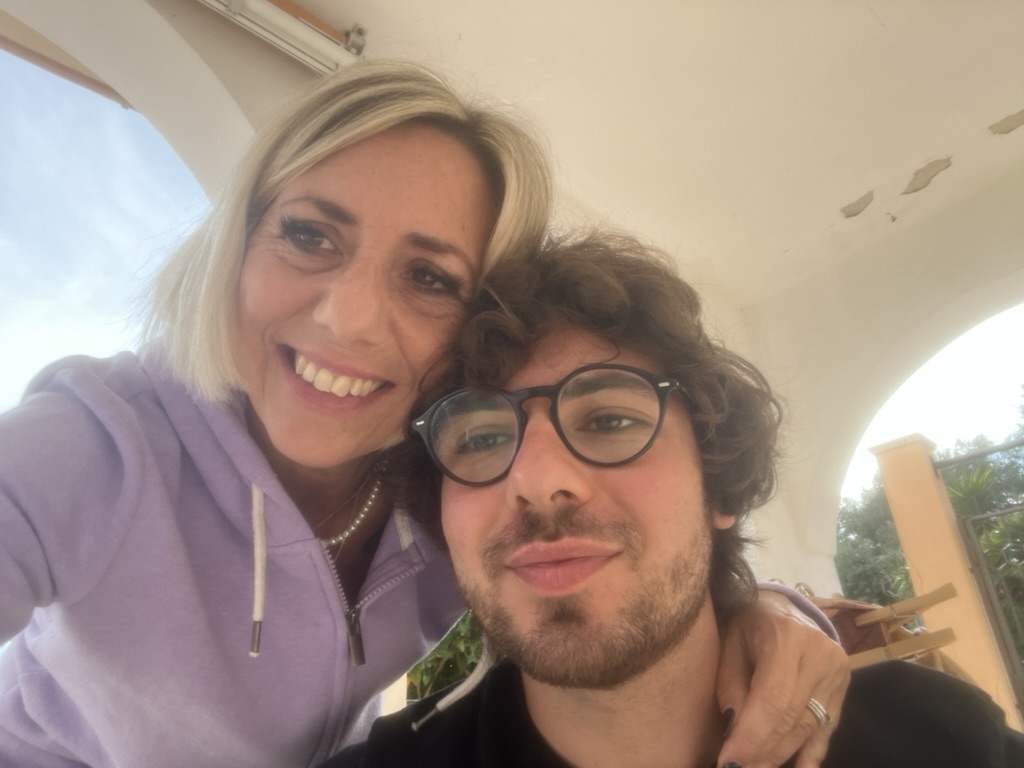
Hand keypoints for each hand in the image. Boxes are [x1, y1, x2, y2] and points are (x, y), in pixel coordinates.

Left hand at [715, 591, 849, 767]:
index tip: (728, 761)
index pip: (773, 699)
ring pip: (808, 728)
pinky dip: (810, 754)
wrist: (781, 607)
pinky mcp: (843, 689)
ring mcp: (838, 674)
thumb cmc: (747, 624)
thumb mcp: (729, 644)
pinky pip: (827, 730)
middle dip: (763, 752)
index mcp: (787, 637)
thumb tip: (735, 733)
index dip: (751, 736)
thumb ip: (731, 687)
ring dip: (780, 755)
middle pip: (792, 718)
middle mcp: (821, 655)